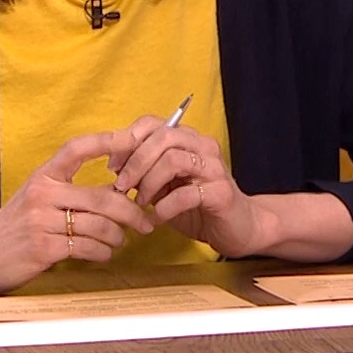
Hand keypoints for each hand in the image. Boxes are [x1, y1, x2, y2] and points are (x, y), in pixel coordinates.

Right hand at [0, 132, 157, 293]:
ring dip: (118, 236)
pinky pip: (87, 247)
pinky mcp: (43, 248)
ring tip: (121, 240)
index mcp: (44, 176)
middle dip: (132, 211)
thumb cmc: (16, 225)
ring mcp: (42, 221)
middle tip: (146, 220)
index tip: (134, 140)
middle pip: (103, 197)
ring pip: (100, 225)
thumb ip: (74, 191)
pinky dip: (103, 252)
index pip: (77, 148)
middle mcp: (43, 194)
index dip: (107, 141)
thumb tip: (121, 189)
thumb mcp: (39, 198)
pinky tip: (104, 253)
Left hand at [109, 115, 266, 257]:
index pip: (154, 123)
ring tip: (141, 203)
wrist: (239, 228)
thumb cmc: (197, 206)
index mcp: (188, 140)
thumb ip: (145, 171)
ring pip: (174, 160)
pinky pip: (186, 194)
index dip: (128, 141)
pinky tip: (157, 218)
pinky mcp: (222, 193)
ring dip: (149, 183)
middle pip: (164, 137)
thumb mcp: (165, 185)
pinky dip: (165, 207)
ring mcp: (215, 169)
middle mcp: (204, 148)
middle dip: (136, 162)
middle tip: (122, 186)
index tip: (113, 166)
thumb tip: (115, 166)